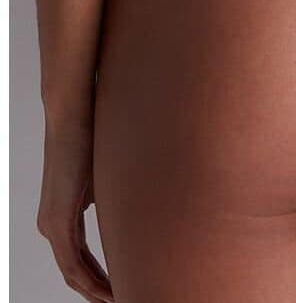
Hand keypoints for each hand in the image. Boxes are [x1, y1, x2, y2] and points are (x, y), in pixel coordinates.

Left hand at [36, 115, 113, 302]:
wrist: (73, 117)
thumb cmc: (92, 139)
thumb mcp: (108, 178)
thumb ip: (114, 199)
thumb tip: (137, 207)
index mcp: (64, 215)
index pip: (80, 258)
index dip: (99, 277)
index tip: (121, 287)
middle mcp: (52, 225)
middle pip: (75, 273)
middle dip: (98, 291)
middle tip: (122, 300)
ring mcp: (52, 225)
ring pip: (73, 273)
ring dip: (95, 291)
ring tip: (118, 301)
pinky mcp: (57, 221)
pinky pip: (72, 263)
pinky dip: (90, 281)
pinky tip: (108, 291)